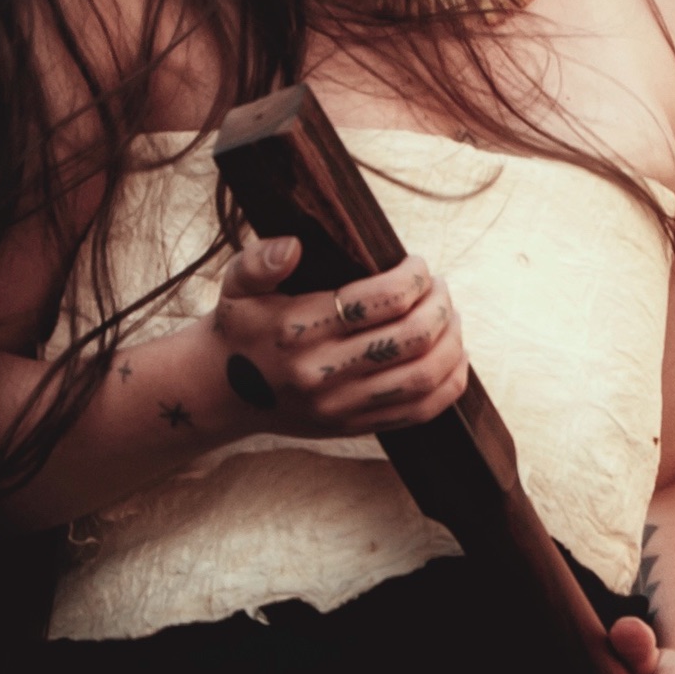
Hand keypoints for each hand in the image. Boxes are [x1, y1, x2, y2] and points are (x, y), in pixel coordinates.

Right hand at [207, 237, 470, 434]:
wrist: (222, 391)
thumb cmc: (241, 326)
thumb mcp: (237, 285)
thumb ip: (259, 260)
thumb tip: (292, 247)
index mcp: (299, 330)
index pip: (383, 300)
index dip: (415, 277)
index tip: (417, 264)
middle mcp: (322, 373)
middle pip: (413, 337)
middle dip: (440, 304)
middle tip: (439, 288)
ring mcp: (341, 406)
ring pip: (424, 376)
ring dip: (451, 340)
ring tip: (449, 316)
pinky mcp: (354, 427)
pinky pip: (421, 411)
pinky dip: (449, 381)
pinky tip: (452, 355)